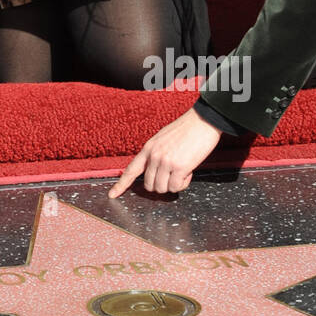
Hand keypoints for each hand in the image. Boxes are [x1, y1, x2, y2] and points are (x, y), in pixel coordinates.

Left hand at [108, 107, 222, 198]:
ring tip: (183, 170)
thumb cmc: (186, 130)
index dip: (121, 185)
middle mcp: (154, 156)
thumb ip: (156, 154)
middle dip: (161, 185)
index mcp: (148, 148)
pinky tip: (189, 171)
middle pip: (149, 185)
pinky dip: (183, 183)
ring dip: (173, 184)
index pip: (130, 170)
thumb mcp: (163, 139)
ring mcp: (165, 162)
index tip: (112, 195)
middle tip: (173, 175)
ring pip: (162, 188)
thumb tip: (155, 172)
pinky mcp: (179, 167)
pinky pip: (176, 186)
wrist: (203, 121)